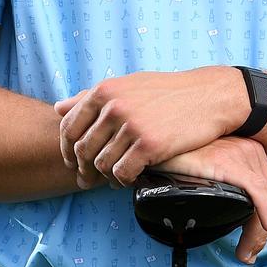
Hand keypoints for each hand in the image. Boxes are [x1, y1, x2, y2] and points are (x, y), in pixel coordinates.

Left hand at [54, 67, 248, 189]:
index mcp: (104, 90)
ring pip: (101, 164)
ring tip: (115, 177)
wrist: (209, 96)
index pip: (68, 127)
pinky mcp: (149, 145)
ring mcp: (131, 125)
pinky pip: (122, 173)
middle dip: (83, 169)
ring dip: (105, 176)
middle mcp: (114, 106)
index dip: (67, 149)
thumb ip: (91, 97)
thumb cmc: (167, 92)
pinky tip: (131, 177)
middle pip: (82, 149)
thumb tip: (58, 108)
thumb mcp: (127, 85)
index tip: (74, 162)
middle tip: (89, 180)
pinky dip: (123, 180)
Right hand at [156, 137, 266, 264]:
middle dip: (264, 230)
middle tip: (250, 250)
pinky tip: (263, 229)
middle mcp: (250, 149)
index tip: (256, 238)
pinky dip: (262, 215)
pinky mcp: (229, 162)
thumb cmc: (182, 153)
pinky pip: (257, 193)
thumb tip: (232, 210)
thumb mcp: (212, 166)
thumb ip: (226, 180)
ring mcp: (242, 154)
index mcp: (249, 149)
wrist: (162, 139)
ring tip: (246, 250)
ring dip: (259, 232)